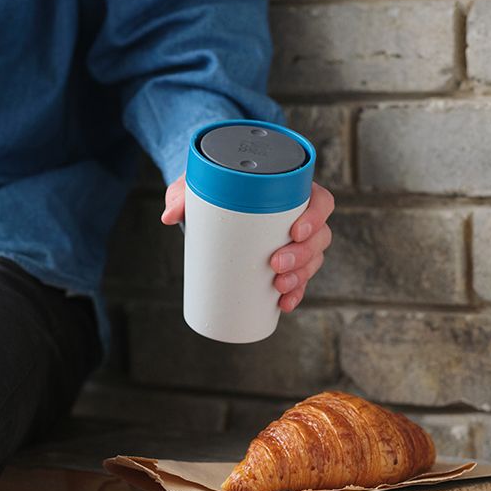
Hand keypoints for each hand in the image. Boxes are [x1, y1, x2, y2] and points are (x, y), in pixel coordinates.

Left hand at [161, 176, 334, 311]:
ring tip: (279, 287)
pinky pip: (300, 280)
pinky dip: (294, 293)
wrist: (207, 203)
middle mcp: (299, 216)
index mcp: (291, 190)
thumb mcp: (198, 186)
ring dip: (301, 277)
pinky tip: (284, 304)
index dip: (316, 216)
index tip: (295, 230)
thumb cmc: (211, 188)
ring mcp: (295, 242)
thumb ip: (183, 194)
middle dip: (302, 255)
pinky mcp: (285, 263)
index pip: (320, 200)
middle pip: (319, 237)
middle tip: (275, 264)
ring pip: (313, 260)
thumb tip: (170, 215)